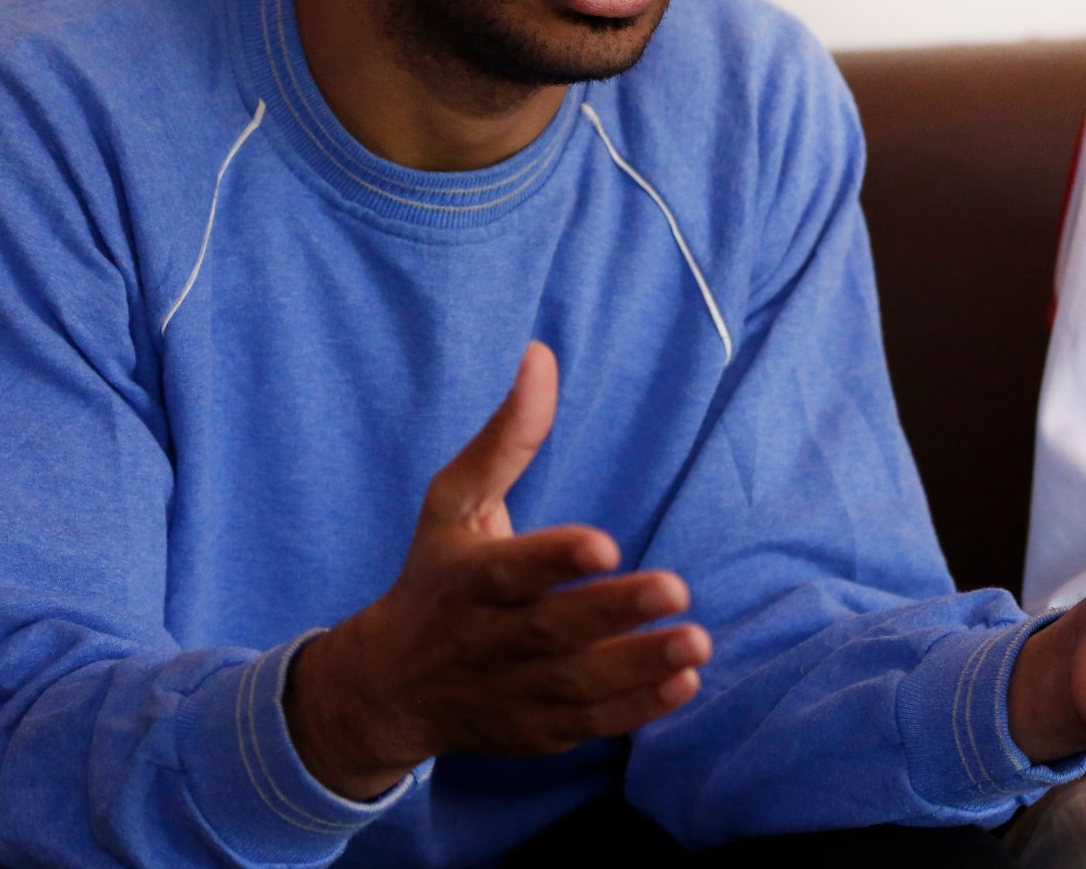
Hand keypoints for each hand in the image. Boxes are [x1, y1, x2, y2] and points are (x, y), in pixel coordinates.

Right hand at [286, 343, 710, 799]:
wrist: (388, 688)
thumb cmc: (435, 578)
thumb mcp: (453, 504)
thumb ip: (507, 438)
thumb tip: (541, 355)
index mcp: (469, 579)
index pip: (512, 570)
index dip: (555, 559)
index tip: (605, 545)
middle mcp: (489, 640)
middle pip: (553, 631)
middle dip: (614, 613)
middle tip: (677, 590)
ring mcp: (513, 691)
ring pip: (579, 685)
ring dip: (640, 667)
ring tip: (696, 643)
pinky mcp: (536, 731)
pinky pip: (590, 725)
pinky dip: (635, 711)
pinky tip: (683, 684)